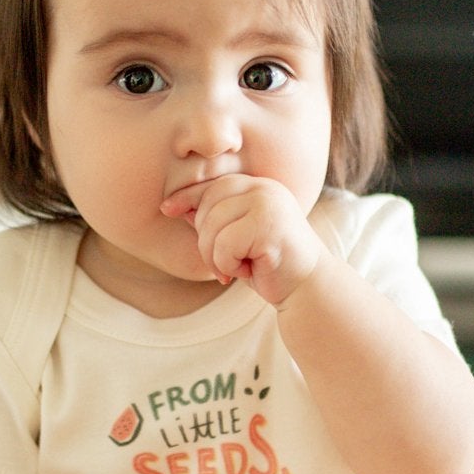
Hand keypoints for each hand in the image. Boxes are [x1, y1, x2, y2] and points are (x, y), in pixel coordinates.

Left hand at [161, 175, 322, 304]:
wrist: (307, 288)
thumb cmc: (270, 265)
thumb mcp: (237, 239)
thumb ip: (214, 220)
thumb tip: (175, 206)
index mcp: (259, 187)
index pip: (213, 185)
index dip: (187, 197)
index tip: (167, 209)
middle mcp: (265, 189)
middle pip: (208, 206)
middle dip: (205, 241)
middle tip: (224, 264)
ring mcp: (268, 205)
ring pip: (212, 227)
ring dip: (216, 257)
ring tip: (237, 268)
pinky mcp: (268, 226)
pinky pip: (224, 246)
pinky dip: (229, 266)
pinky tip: (249, 271)